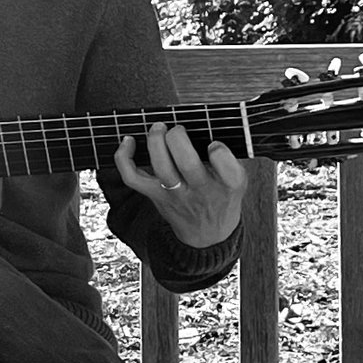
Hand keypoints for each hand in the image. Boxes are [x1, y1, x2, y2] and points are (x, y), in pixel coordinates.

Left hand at [113, 124, 246, 248]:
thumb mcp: (238, 182)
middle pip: (187, 163)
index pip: (227, 169)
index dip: (219, 152)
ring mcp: (175, 195)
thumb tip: (208, 131)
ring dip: (156, 141)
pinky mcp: (155, 195)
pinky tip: (129, 141)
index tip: (214, 145)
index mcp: (228, 185)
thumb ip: (229, 160)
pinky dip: (124, 158)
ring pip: (161, 167)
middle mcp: (201, 191)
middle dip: (179, 137)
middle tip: (179, 129)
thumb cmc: (221, 198)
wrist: (207, 235)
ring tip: (159, 128)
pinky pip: (132, 178)